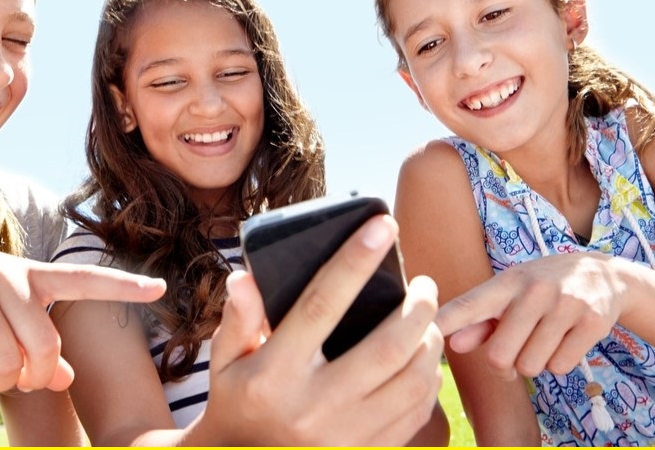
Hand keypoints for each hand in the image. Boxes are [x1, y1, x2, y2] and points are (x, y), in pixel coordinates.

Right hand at [0, 238, 165, 392]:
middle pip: (41, 347)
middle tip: (11, 375)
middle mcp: (4, 277)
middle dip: (29, 376)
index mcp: (28, 276)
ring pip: (2, 361)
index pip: (84, 279)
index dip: (124, 286)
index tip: (161, 288)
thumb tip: (66, 380)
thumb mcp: (3, 309)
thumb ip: (37, 342)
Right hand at [198, 215, 443, 445]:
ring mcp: (345, 436)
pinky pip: (415, 413)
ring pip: (411, 381)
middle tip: (424, 282)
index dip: (355, 262)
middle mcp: (315, 406)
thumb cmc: (239, 403)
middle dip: (417, 307)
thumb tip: (246, 277)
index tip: (383, 226)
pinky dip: (427, 380)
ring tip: (427, 318)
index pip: (321, 306)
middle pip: (386, 347)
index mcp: (276, 374)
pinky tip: (423, 360)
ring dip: (429, 342)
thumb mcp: (224, 363)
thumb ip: (237, 319)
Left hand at [435, 253, 627, 378]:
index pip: (470, 305)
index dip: (446, 321)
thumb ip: (480, 321)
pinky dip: (559, 363)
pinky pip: (560, 366)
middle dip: (504, 364)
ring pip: (531, 366)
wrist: (604, 273)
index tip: (425, 331)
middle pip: (500, 356)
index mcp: (506, 283)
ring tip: (543, 339)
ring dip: (534, 363)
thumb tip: (453, 344)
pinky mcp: (592, 322)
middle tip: (515, 350)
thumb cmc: (542, 289)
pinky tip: (565, 339)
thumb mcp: (510, 295)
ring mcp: (565, 305)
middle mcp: (534, 290)